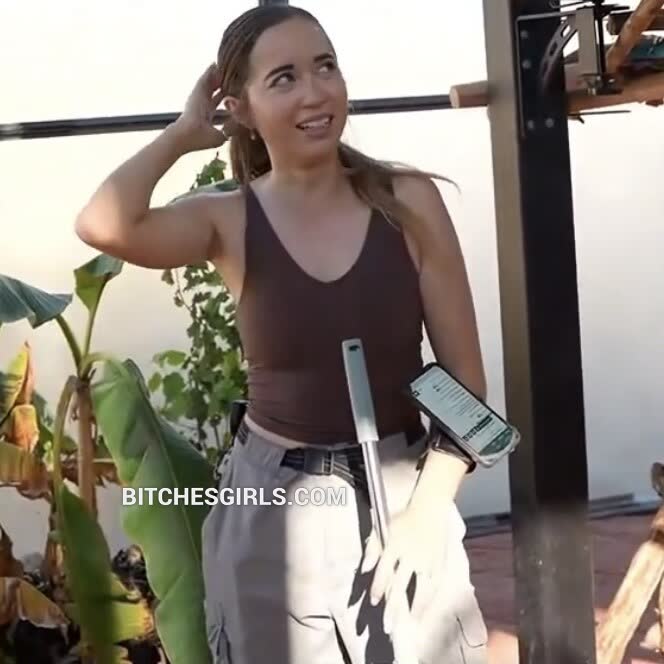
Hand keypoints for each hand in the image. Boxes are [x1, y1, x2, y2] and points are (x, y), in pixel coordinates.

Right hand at [171, 63, 236, 151]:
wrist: (186, 136)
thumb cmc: (200, 140)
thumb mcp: (220, 136)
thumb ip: (229, 132)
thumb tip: (236, 132)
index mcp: (207, 115)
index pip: (218, 104)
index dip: (226, 98)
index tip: (235, 93)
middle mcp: (202, 105)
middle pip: (214, 91)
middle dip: (222, 84)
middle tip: (231, 75)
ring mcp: (198, 97)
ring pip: (209, 83)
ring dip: (216, 75)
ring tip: (223, 65)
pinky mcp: (196, 92)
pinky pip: (204, 79)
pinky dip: (209, 72)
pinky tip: (215, 63)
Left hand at [360, 501, 449, 635]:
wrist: (430, 509)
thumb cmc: (402, 519)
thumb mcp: (382, 527)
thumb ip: (372, 548)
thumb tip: (363, 570)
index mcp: (395, 544)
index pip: (384, 572)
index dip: (377, 588)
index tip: (373, 602)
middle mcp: (411, 555)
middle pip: (400, 586)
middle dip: (393, 608)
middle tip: (388, 627)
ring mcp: (427, 561)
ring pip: (421, 590)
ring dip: (414, 609)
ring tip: (409, 624)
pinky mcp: (439, 563)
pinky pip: (435, 586)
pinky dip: (429, 600)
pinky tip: (424, 611)